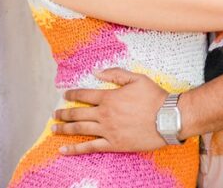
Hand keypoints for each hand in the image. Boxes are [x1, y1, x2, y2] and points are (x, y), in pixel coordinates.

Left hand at [51, 69, 168, 154]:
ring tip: (54, 129)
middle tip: (55, 114)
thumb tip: (97, 71)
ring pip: (80, 130)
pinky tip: (64, 150)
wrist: (168, 118)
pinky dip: (75, 149)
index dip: (73, 94)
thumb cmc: (154, 97)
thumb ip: (115, 74)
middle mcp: (104, 114)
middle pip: (78, 114)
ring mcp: (107, 130)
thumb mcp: (137, 78)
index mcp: (109, 97)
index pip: (85, 95)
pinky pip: (90, 147)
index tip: (65, 95)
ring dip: (65, 129)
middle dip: (64, 113)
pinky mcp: (113, 144)